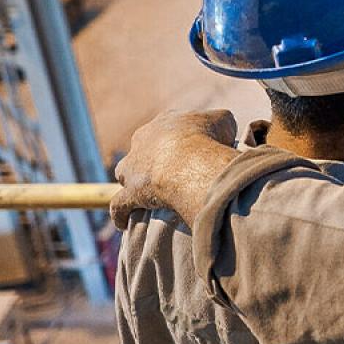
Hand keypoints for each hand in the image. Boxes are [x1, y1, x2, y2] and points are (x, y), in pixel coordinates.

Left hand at [111, 109, 239, 229]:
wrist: (190, 163)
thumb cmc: (208, 139)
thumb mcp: (224, 121)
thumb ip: (219, 124)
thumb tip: (221, 132)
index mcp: (166, 121)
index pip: (169, 126)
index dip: (181, 137)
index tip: (194, 147)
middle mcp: (143, 140)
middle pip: (145, 148)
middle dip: (156, 158)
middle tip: (176, 171)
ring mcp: (133, 167)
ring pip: (126, 173)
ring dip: (135, 182)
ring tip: (151, 194)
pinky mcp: (130, 192)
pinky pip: (119, 205)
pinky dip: (121, 214)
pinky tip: (125, 222)